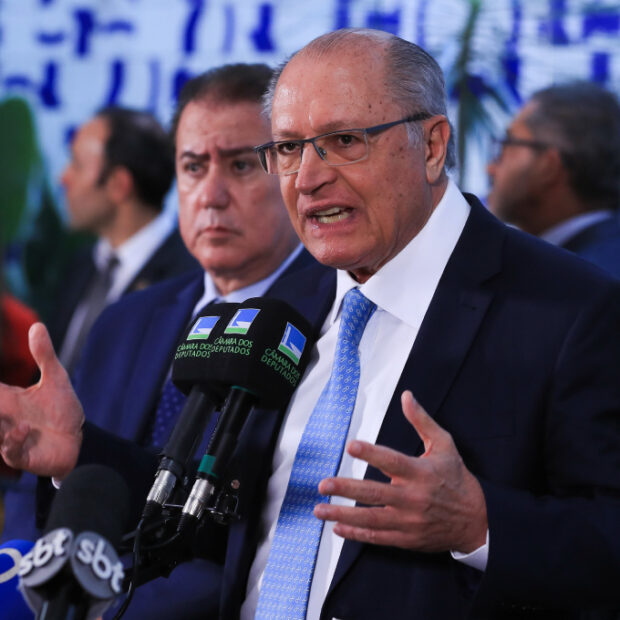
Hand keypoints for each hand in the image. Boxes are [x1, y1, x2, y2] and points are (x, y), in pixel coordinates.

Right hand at [0, 322, 83, 478]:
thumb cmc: (62, 410)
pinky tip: (23, 428)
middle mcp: (4, 418)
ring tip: (8, 416)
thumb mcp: (56, 379)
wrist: (79, 440)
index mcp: (7, 399)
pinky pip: (9, 450)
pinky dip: (12, 440)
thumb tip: (37, 325)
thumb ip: (44, 355)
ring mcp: (10, 437)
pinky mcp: (21, 454)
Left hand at [314, 390, 486, 553]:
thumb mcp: (444, 445)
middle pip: (375, 493)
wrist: (477, 521)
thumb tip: (407, 396)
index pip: (392, 461)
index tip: (350, 446)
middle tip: (323, 485)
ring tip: (320, 509)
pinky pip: (378, 537)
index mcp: (420, 473)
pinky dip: (357, 534)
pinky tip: (337, 528)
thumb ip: (422, 421)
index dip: (371, 453)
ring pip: (371, 518)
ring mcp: (408, 521)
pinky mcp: (406, 538)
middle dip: (346, 489)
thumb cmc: (457, 479)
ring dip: (343, 515)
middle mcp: (413, 498)